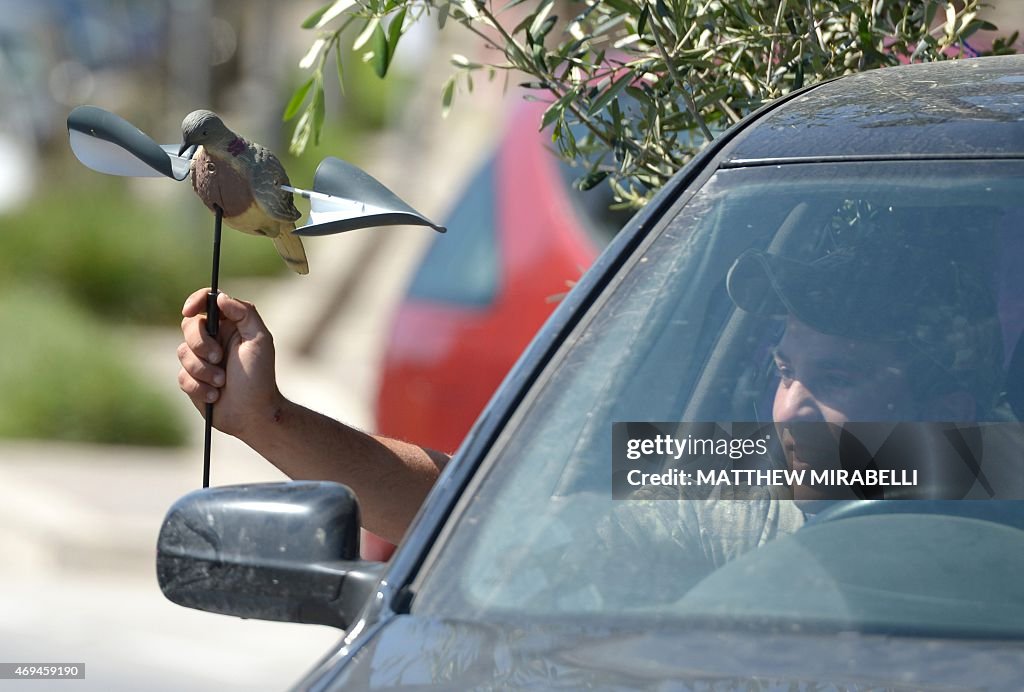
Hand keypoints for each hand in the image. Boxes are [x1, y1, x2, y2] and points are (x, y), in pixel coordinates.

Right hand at [177, 288, 282, 437]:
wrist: (253, 413)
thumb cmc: (260, 376)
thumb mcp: (260, 340)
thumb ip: (244, 313)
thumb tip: (220, 297)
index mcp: (229, 325)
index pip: (206, 302)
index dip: (195, 301)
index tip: (189, 310)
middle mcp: (213, 339)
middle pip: (189, 326)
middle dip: (201, 344)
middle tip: (219, 358)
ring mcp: (200, 360)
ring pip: (183, 352)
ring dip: (204, 370)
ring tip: (222, 382)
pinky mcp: (192, 380)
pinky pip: (182, 376)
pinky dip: (200, 387)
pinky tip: (215, 395)